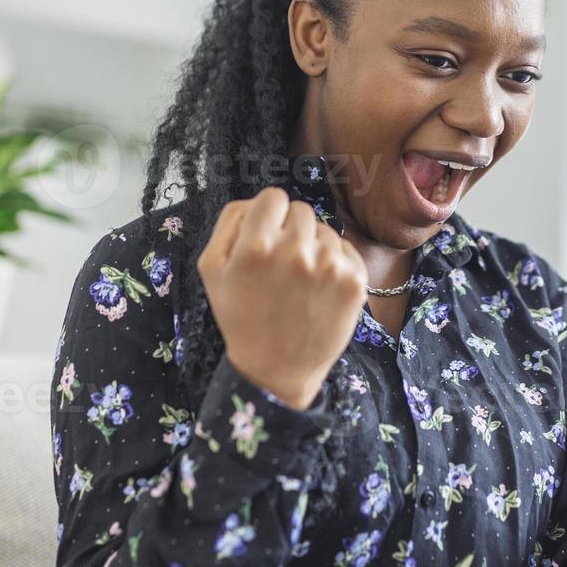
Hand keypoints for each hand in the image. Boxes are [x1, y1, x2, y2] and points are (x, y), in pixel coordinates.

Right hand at [197, 186, 368, 409]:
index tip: (267, 237)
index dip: (269, 216)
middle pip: (301, 211)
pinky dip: (335, 264)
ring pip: (325, 230)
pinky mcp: (354, 281)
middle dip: (291, 231)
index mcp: (257, 245)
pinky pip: (346, 250)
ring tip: (300, 282)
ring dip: (314, 248)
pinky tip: (320, 289)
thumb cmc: (240, 317)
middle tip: (282, 266)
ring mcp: (330, 266)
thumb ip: (230, 222)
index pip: (274, 197)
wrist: (275, 369)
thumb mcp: (211, 268)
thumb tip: (258, 201)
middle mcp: (296, 251)